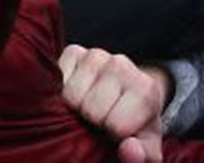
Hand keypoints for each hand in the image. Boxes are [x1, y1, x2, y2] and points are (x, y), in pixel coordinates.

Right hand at [59, 44, 169, 160]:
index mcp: (146, 90)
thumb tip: (130, 149)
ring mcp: (96, 55)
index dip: (113, 135)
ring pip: (71, 96)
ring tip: (90, 105)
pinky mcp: (74, 50)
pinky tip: (79, 91)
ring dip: (76, 107)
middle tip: (102, 118)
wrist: (129, 93)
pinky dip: (63, 90)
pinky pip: (57, 79)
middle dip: (93, 121)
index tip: (119, 130)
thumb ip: (143, 155)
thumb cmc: (136, 125)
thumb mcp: (146, 146)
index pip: (115, 125)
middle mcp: (122, 65)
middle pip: (91, 109)